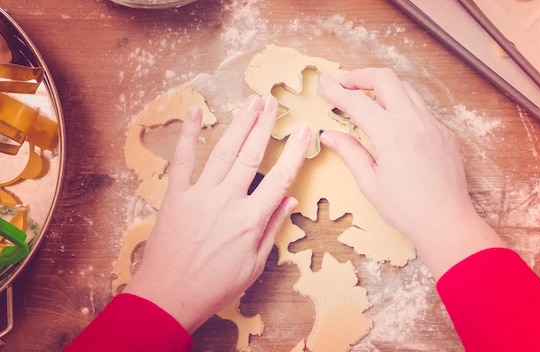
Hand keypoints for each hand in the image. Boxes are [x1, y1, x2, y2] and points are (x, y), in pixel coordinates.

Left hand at [124, 95, 309, 332]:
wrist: (167, 297)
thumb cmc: (213, 287)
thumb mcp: (254, 265)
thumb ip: (272, 229)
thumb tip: (290, 201)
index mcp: (250, 220)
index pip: (280, 178)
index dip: (294, 151)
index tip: (304, 129)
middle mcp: (227, 201)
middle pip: (251, 155)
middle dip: (264, 125)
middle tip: (273, 101)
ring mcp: (200, 195)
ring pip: (224, 151)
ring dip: (240, 124)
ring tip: (252, 102)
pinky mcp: (176, 196)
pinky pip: (183, 160)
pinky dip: (189, 134)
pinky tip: (195, 112)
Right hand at [319, 68, 504, 278]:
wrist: (447, 222)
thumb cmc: (407, 209)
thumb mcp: (370, 182)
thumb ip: (349, 152)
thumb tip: (329, 135)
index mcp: (391, 134)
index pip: (356, 101)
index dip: (335, 90)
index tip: (324, 84)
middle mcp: (414, 122)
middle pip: (385, 78)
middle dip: (361, 76)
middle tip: (345, 85)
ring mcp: (433, 125)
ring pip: (406, 89)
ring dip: (383, 89)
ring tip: (367, 104)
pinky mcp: (445, 133)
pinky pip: (421, 109)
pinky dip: (402, 108)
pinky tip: (393, 126)